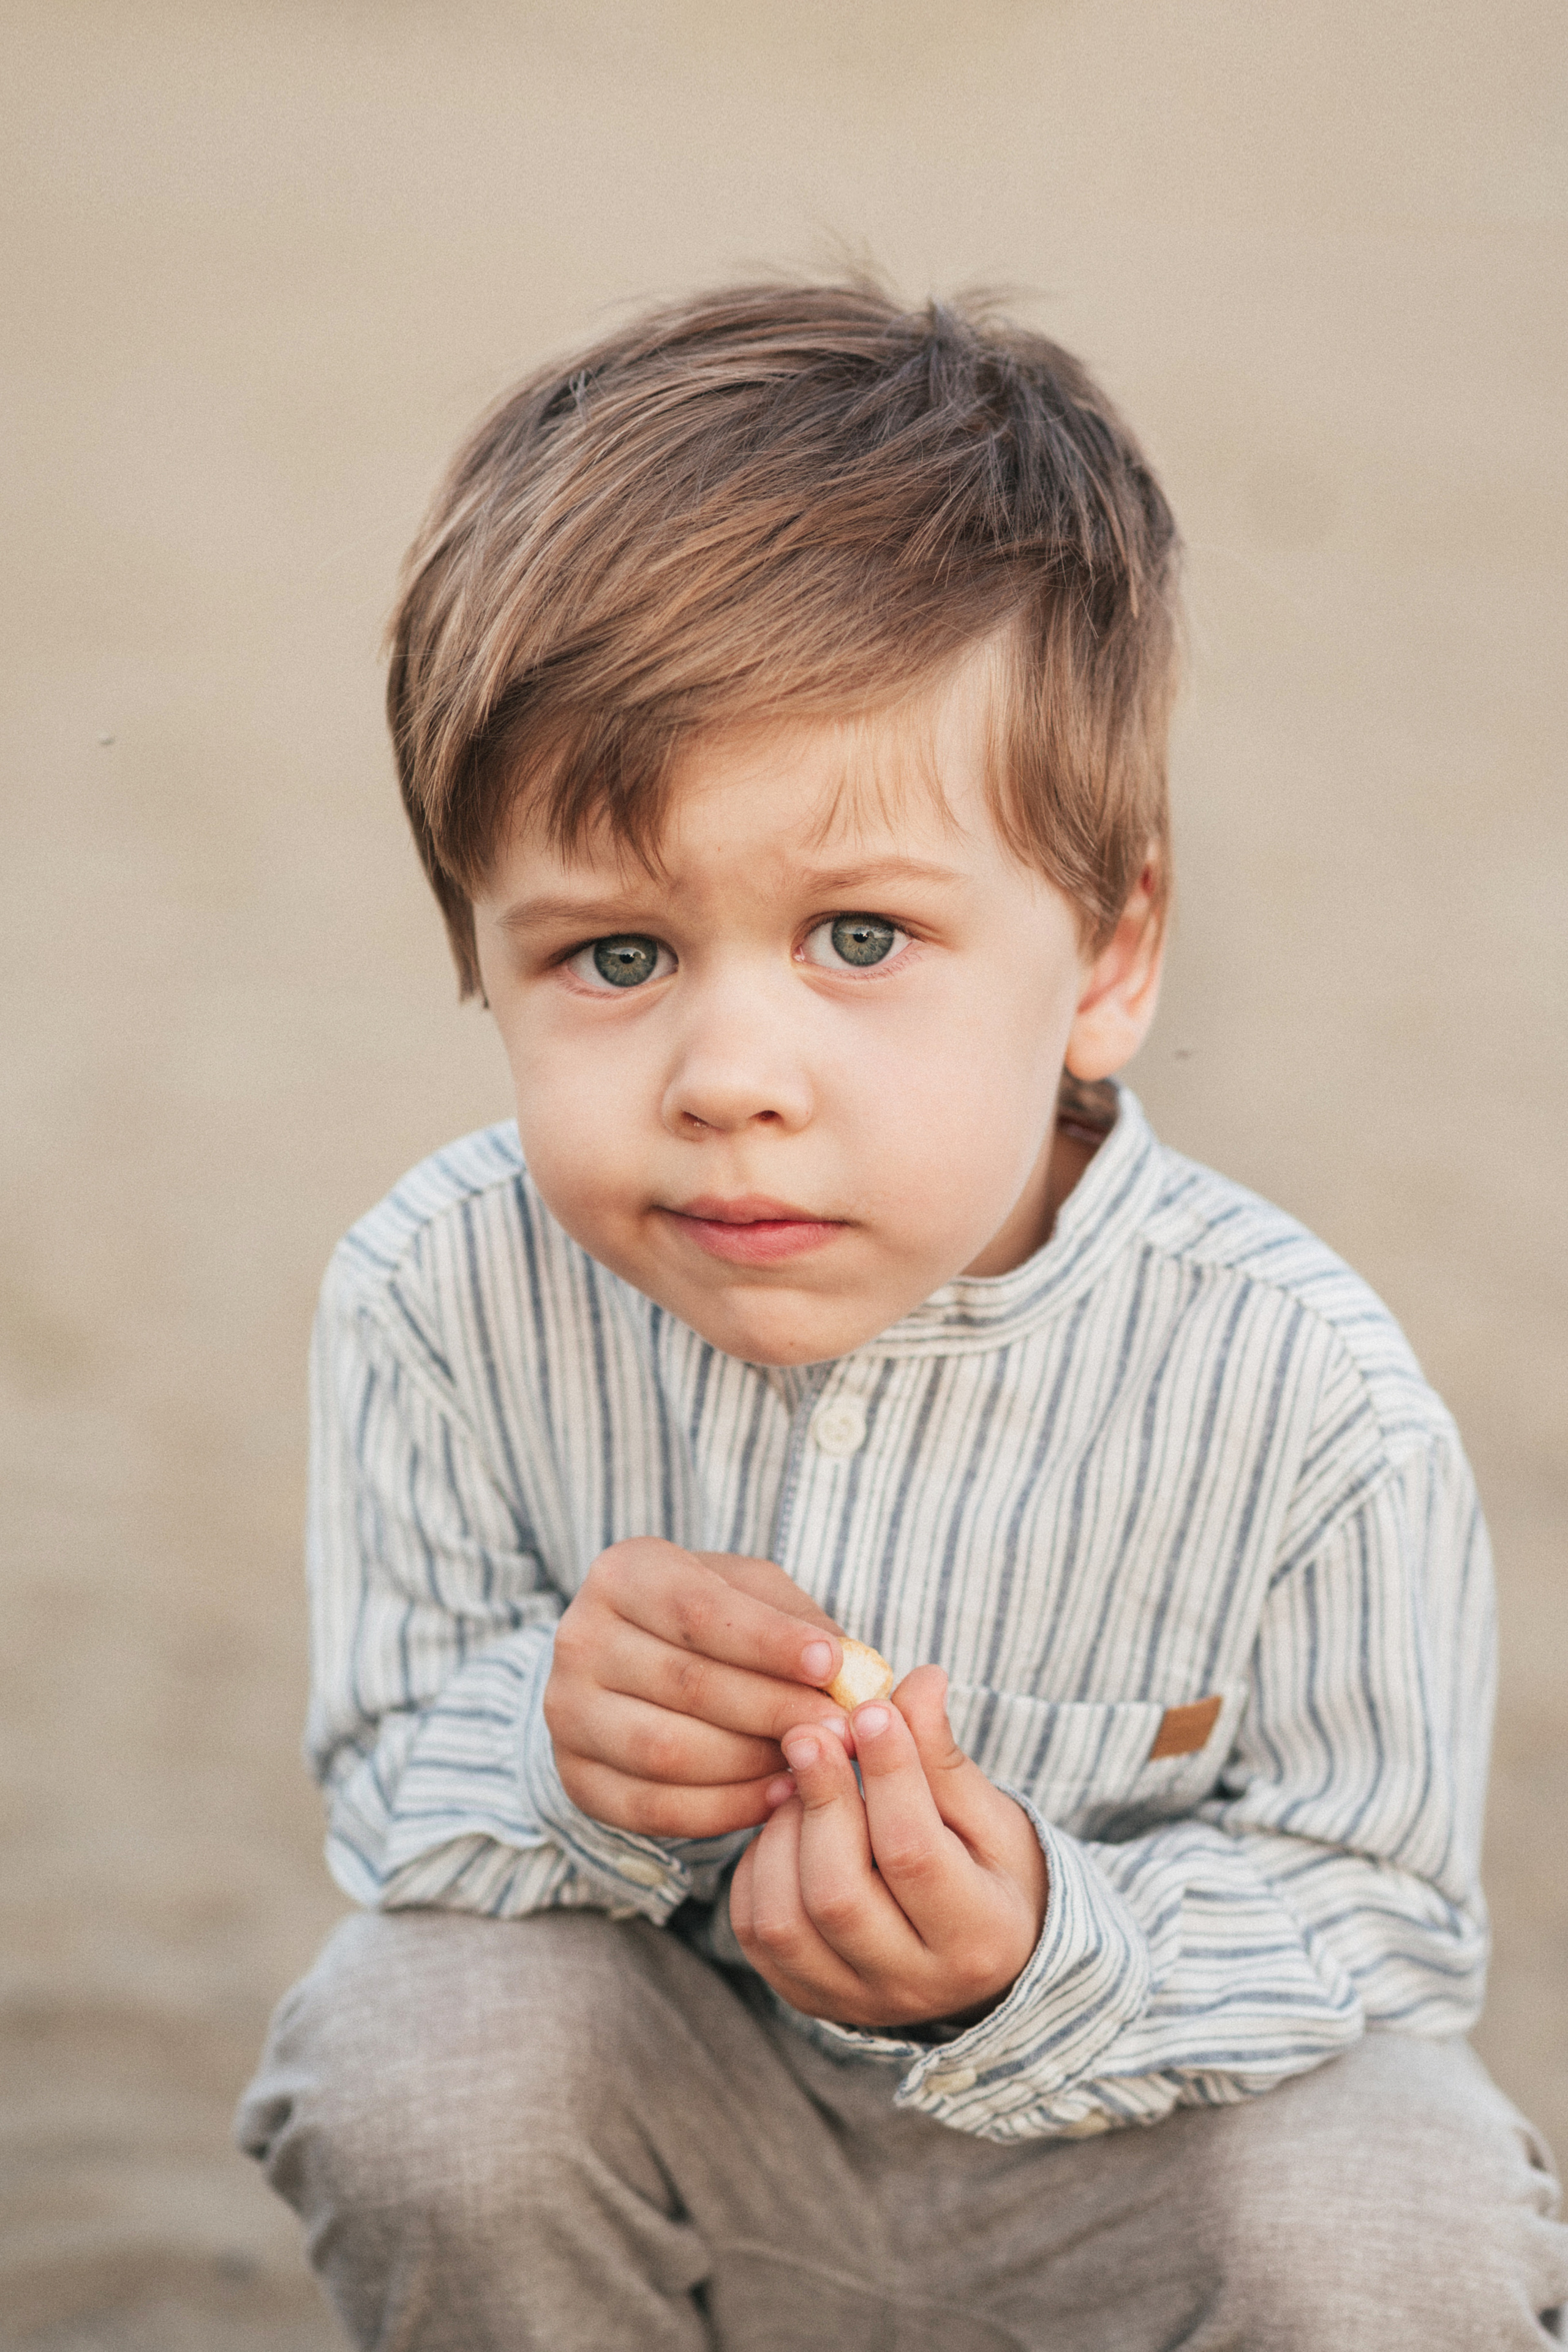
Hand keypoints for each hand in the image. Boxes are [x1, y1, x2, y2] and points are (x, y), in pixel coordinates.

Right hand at [545, 1540, 851, 1839]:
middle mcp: (579, 1639)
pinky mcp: (575, 1777)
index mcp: (622, 1575)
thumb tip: (851, 1673)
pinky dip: (726, 1809)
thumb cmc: (711, 1620)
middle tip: (843, 1730)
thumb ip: (798, 1623)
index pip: (698, 1611)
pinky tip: (779, 1796)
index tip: (832, 1665)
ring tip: (814, 1762)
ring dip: (754, 1763)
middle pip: (687, 1684)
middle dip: (776, 1710)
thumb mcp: (751, 1594)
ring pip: (669, 1751)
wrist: (631, 1665)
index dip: (768, 1641)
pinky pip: (655, 1808)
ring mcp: (567, 1713)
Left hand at [729, 1665, 1048, 2030]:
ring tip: (799, 1781)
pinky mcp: (807, 1994)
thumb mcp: (989, 1815)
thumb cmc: (989, 1869)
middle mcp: (915, 1983)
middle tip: (811, 1733)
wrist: (980, 1956)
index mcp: (980, 1935)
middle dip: (821, 1801)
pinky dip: (757, 1866)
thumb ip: (943, 1757)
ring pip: (785, 1921)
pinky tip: (784, 1824)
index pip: (914, 1854)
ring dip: (780, 1833)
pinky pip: (755, 1931)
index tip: (870, 1709)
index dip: (887, 1774)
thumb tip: (919, 1682)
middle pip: (839, 1894)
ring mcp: (853, 1999)